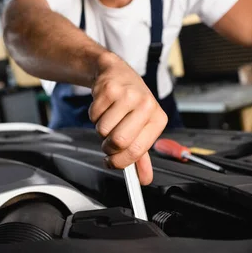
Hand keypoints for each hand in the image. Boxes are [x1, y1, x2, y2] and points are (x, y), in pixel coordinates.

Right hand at [89, 53, 167, 185]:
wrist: (117, 73)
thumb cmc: (131, 102)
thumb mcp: (142, 127)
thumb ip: (142, 155)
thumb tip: (144, 179)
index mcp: (157, 118)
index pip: (138, 150)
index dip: (121, 162)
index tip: (113, 163)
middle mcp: (145, 105)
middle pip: (119, 141)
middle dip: (108, 147)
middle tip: (109, 142)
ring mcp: (127, 95)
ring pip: (103, 129)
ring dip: (100, 130)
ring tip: (109, 119)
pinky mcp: (109, 89)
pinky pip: (94, 116)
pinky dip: (94, 116)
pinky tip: (104, 107)